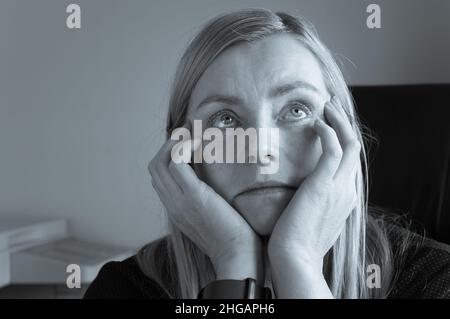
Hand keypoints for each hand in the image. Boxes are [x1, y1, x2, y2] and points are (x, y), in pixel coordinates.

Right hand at [148, 127, 263, 281]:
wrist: (238, 257)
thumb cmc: (235, 239)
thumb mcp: (215, 218)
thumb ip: (208, 202)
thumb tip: (217, 186)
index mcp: (177, 210)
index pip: (160, 178)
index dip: (169, 157)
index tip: (188, 144)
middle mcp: (172, 205)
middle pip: (154, 167)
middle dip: (169, 145)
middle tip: (188, 132)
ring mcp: (179, 201)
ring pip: (159, 162)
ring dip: (174, 142)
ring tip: (192, 133)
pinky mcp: (193, 196)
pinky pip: (176, 161)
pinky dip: (184, 146)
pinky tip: (201, 142)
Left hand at [268, 95, 360, 267]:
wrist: (294, 259)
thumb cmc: (295, 242)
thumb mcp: (311, 220)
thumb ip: (313, 204)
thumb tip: (303, 195)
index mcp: (345, 198)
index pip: (349, 162)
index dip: (342, 141)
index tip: (328, 126)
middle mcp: (348, 190)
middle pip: (354, 148)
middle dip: (345, 124)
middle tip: (330, 107)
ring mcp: (340, 187)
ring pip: (349, 143)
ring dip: (339, 121)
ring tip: (326, 106)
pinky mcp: (324, 184)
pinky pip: (333, 148)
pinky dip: (328, 131)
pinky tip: (315, 122)